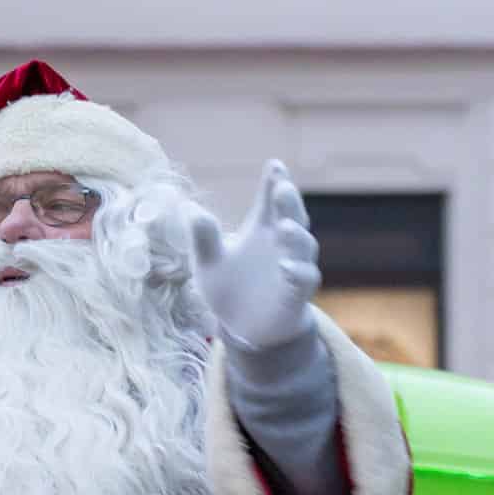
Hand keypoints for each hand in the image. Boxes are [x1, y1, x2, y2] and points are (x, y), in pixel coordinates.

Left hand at [185, 161, 320, 352]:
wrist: (243, 329)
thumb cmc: (229, 288)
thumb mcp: (208, 263)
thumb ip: (203, 238)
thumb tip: (189, 208)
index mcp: (263, 228)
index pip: (271, 199)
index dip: (275, 181)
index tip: (274, 165)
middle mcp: (282, 243)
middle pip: (293, 215)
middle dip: (289, 201)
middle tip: (282, 187)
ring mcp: (294, 267)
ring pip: (304, 246)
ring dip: (295, 236)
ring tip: (283, 227)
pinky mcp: (297, 294)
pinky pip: (304, 279)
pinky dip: (296, 272)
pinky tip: (284, 266)